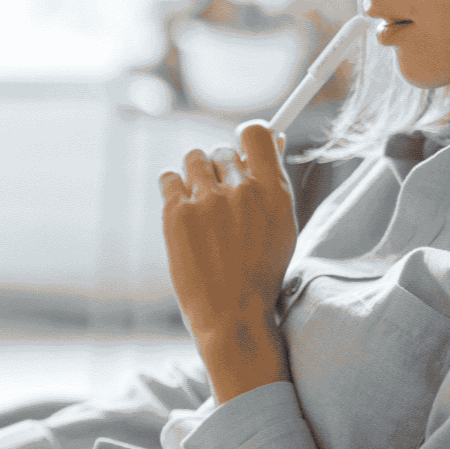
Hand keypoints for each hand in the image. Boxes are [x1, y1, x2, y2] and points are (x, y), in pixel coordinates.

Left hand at [160, 120, 296, 374]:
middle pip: (222, 150)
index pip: (255, 132)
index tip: (241, 153)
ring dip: (197, 176)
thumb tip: (275, 139)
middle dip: (221, 170)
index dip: (246, 139)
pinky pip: (168, 178)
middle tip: (222, 202)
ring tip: (202, 208)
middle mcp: (241, 189)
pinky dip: (174, 189)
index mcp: (274, 190)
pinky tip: (184, 211)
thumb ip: (273, 181)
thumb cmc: (259, 273)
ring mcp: (207, 200)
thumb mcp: (281, 225)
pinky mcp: (176, 213)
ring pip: (193, 158)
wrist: (232, 316)